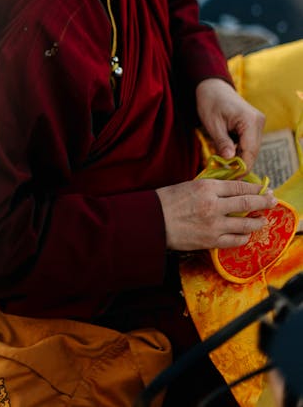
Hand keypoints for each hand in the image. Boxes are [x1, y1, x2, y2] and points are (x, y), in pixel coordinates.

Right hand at [156, 179, 276, 250]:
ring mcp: (214, 224)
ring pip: (245, 223)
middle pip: (247, 202)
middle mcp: (213, 204)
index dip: (254, 187)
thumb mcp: (191, 185)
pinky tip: (246, 235)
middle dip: (263, 201)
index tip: (263, 187)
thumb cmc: (168, 201)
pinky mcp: (211, 240)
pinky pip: (235, 240)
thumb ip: (212, 187)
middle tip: (273, 201)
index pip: (239, 185)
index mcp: (207, 186)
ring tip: (262, 221)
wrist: (152, 221)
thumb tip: (232, 189)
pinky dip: (243, 237)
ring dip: (257, 222)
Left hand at [196, 78, 265, 169]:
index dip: (242, 168)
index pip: (250, 152)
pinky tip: (227, 157)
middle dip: (240, 165)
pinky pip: (248, 143)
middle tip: (225, 177)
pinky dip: (239, 151)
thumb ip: (222, 142)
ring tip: (224, 168)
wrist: (212, 87)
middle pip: (252, 152)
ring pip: (251, 149)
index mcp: (250, 121)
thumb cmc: (210, 102)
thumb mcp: (212, 124)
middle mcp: (258, 122)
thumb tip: (230, 160)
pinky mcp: (253, 125)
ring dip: (239, 159)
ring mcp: (257, 123)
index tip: (231, 179)